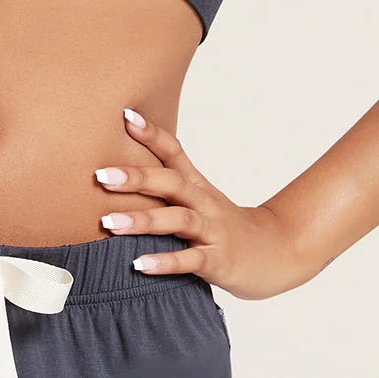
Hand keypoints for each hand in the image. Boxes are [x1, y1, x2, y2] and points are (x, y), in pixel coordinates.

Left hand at [94, 109, 315, 299]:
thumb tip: (123, 171)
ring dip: (143, 220)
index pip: (174, 151)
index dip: (152, 134)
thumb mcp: (200, 199)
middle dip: (136, 178)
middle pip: (171, 183)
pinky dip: (165, 261)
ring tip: (109, 223)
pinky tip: (140, 264)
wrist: (276, 252)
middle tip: (101, 176)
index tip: (125, 116)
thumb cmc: (225, 225)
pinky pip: (190, 260)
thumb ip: (167, 186)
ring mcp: (213, 230)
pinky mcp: (219, 261)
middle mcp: (204, 202)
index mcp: (197, 185)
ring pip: (178, 220)